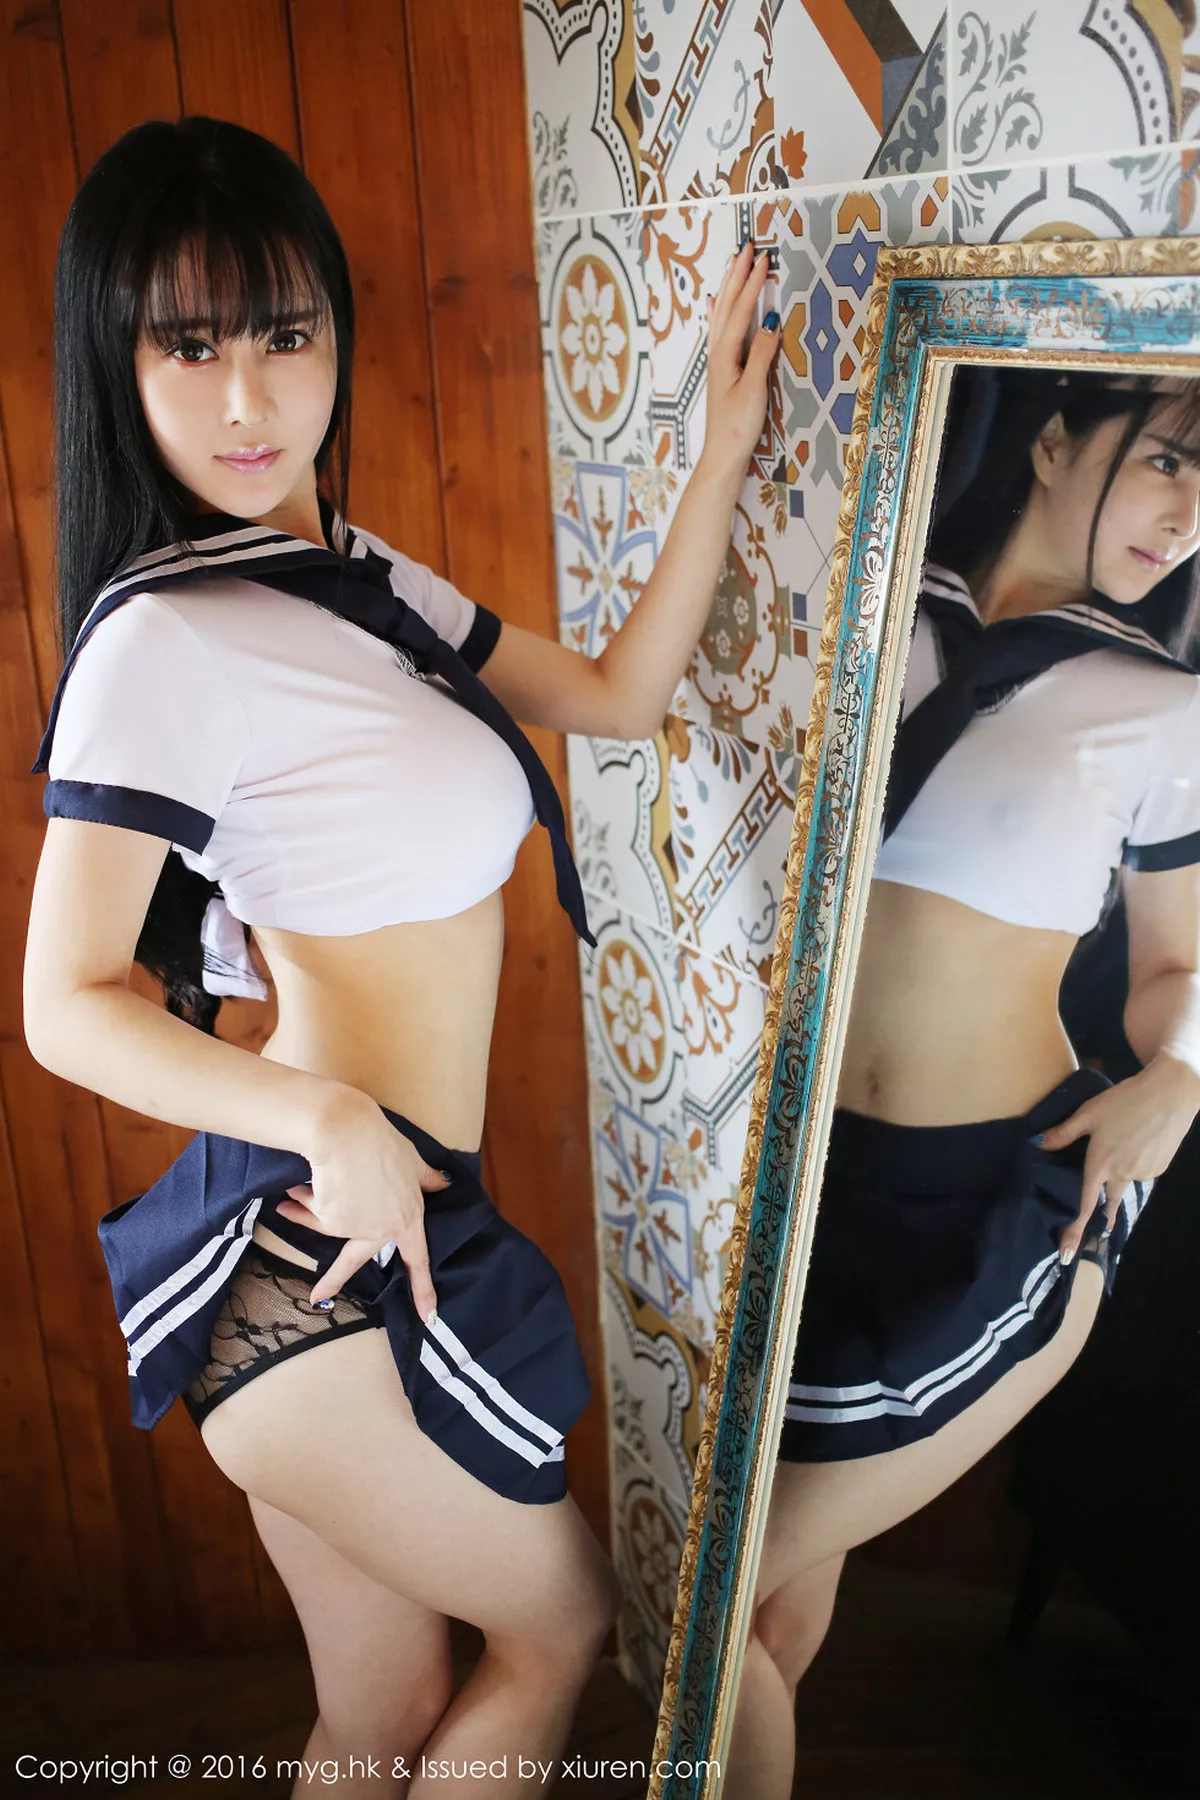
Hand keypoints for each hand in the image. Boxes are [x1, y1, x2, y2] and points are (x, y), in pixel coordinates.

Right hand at [274, 1091, 451, 1315]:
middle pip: (353, 1259)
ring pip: (324, 1224)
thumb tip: (445, 1183)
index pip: (417, 1259)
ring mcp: (353, 1228)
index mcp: (407, 1217)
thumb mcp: (411, 1159)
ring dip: (309, 1206)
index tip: (429, 1317)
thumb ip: (425, 1178)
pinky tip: (295, 1188)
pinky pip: (311, 1212)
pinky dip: (300, 1200)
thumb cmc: (381, 1141)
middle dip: (332, 1279)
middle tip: (318, 1297)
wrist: (345, 1132)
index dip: (424, 1290)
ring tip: (304, 1187)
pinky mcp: (328, 1222)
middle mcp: (380, 1229)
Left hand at [700, 238, 780, 483]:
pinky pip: (720, 329)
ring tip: (733, 262)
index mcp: (726, 354)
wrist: (722, 454)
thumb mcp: (754, 389)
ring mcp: (718, 360)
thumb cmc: (738, 426)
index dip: (752, 283)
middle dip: (738, 274)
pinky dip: (719, 310)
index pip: (741, 310)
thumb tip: (772, 320)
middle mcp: (718, 352)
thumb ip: (762, 353)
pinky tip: (716, 302)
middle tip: (747, 246)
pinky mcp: (722, 369)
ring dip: (730, 286)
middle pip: (728, 305)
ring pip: (723, 314)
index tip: (763, 257)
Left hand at [1037, 1055, 1199, 1261]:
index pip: (1083, 1204)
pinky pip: (1141, 1173)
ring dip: (1120, 1175)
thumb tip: (1036, 1144)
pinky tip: (1139, 1143)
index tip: (1068, 1252)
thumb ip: (1063, 1133)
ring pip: (1124, 1183)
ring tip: (1124, 1145)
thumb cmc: (1124, 1099)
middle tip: (1099, 1226)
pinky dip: (1136, 1164)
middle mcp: (1121, 1174)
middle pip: (1106, 1202)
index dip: (1074, 1230)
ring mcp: (1143, 1173)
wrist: (1169, 1093)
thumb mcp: (1089, 1113)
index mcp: (1100, 1162)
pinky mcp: (1159, 1168)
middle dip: (1102, 1214)